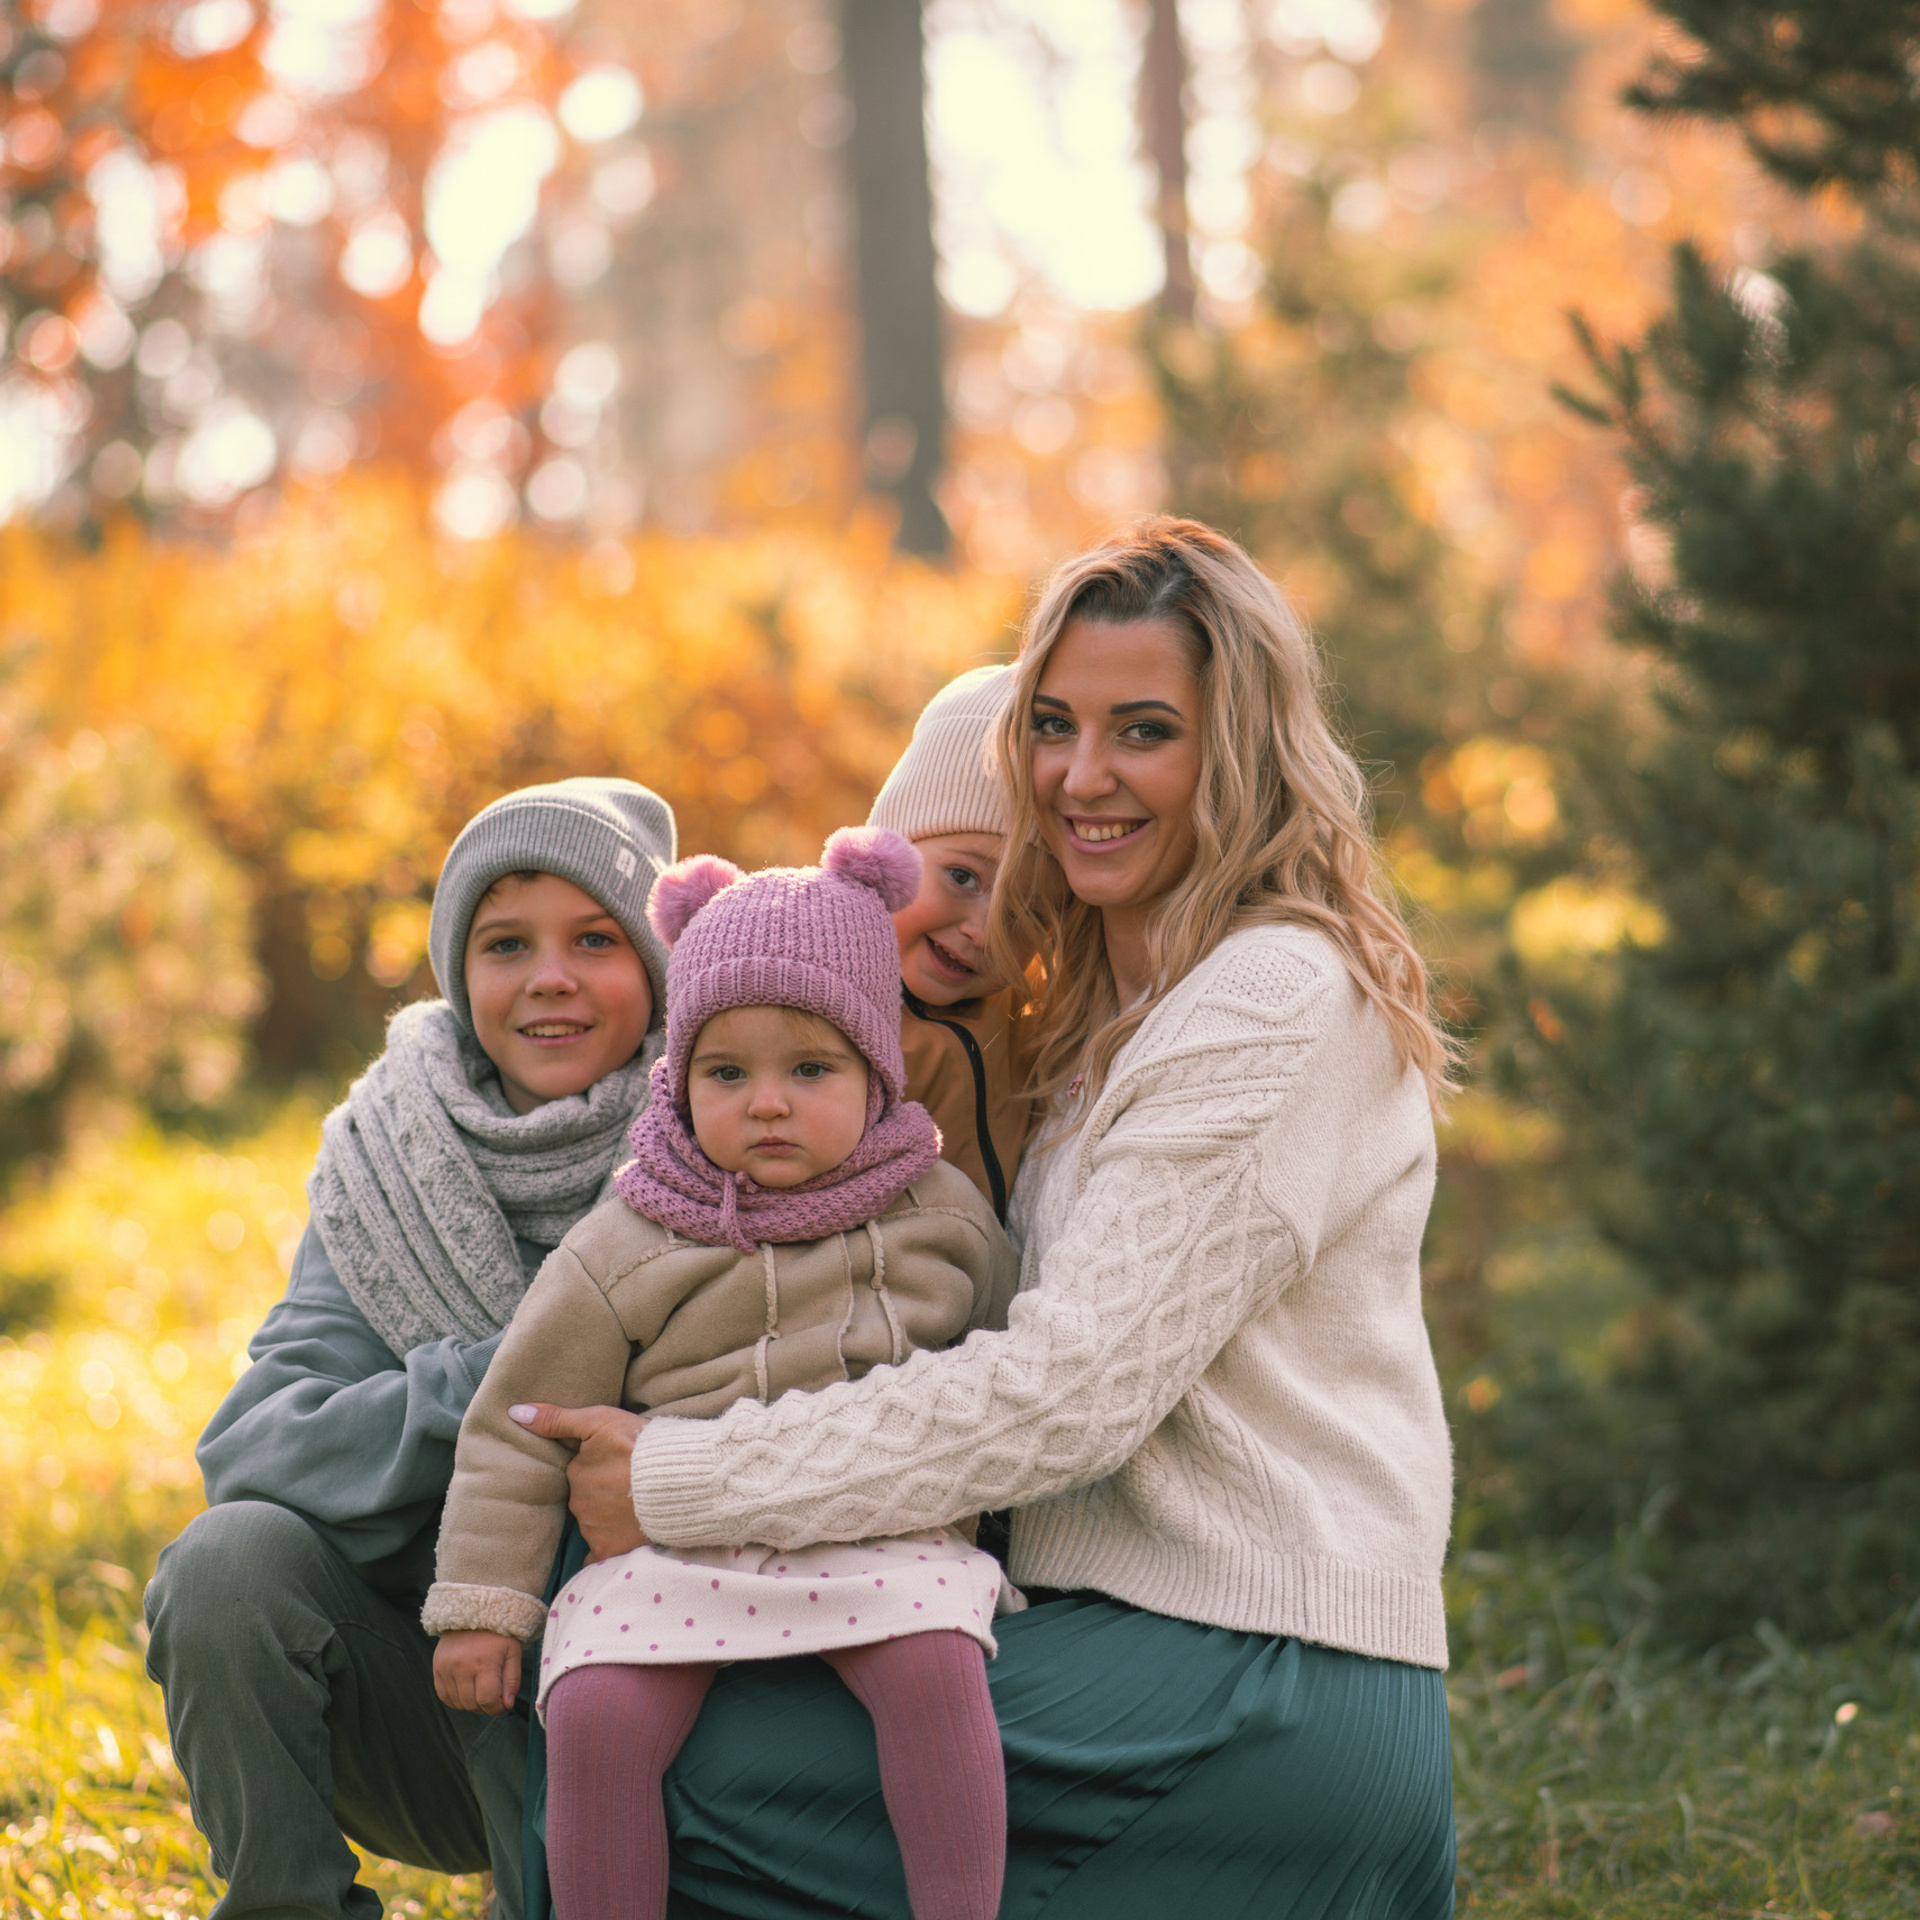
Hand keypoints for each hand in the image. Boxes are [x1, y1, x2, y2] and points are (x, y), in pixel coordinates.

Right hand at [433, 1629, 521, 1715]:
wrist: (473, 1612)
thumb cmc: (497, 1634)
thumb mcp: (513, 1652)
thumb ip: (512, 1680)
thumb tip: (507, 1705)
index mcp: (484, 1662)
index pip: (487, 1700)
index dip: (496, 1708)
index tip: (502, 1703)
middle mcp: (461, 1666)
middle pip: (471, 1704)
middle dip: (485, 1707)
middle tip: (493, 1697)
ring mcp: (446, 1667)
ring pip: (457, 1703)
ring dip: (471, 1704)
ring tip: (480, 1691)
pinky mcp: (437, 1667)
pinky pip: (444, 1696)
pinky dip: (456, 1700)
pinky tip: (466, 1691)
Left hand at [509, 1401, 649, 1562]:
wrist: (677, 1479)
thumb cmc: (640, 1445)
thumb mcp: (600, 1420)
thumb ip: (557, 1419)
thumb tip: (515, 1412)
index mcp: (576, 1472)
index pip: (581, 1471)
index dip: (600, 1466)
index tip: (618, 1463)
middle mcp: (579, 1503)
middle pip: (586, 1498)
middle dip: (602, 1492)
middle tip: (628, 1483)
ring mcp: (593, 1528)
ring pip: (593, 1523)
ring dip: (607, 1516)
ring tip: (634, 1505)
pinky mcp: (609, 1549)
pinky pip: (595, 1556)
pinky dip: (603, 1548)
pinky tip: (614, 1542)